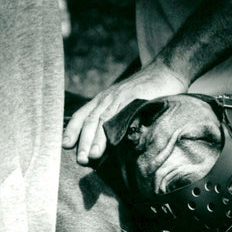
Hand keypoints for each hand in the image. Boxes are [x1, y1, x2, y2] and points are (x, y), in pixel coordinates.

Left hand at [62, 60, 189, 164]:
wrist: (165, 71)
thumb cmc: (146, 91)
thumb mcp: (124, 102)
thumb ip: (115, 119)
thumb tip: (107, 145)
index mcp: (103, 100)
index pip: (82, 115)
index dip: (72, 130)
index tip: (65, 145)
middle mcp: (108, 98)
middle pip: (91, 121)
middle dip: (84, 142)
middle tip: (81, 160)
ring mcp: (121, 97)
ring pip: (104, 119)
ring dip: (97, 139)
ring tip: (93, 155)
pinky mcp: (136, 98)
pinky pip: (123, 114)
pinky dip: (117, 128)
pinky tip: (114, 141)